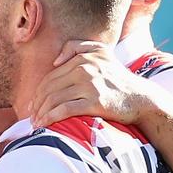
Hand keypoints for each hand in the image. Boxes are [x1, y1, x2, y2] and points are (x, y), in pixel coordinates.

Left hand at [31, 40, 151, 127]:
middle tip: (31, 116)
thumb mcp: (102, 53)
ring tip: (36, 123)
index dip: (38, 91)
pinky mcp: (95, 102)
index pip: (51, 75)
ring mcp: (90, 85)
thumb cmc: (119, 80)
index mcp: (84, 56)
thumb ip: (78, 48)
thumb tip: (55, 61)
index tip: (33, 104)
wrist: (141, 99)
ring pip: (54, 99)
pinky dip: (50, 118)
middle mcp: (85, 68)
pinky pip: (65, 110)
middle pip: (49, 87)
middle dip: (36, 104)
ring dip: (41, 113)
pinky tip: (44, 125)